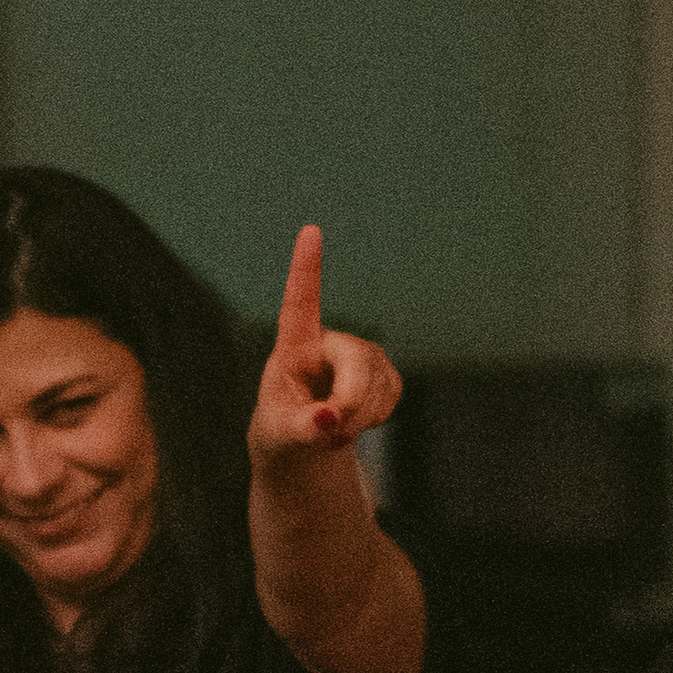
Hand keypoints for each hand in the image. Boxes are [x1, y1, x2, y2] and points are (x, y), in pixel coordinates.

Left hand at [247, 226, 401, 471]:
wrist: (304, 442)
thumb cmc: (281, 429)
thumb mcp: (281, 436)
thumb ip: (303, 429)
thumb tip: (331, 421)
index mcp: (292, 346)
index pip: (299, 302)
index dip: (306, 267)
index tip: (310, 230)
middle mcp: (328, 340)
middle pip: (357, 359)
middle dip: (352, 399)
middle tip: (334, 429)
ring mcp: (359, 354)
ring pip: (376, 381)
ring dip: (360, 417)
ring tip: (333, 427)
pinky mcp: (382, 372)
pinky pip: (391, 393)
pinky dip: (375, 417)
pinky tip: (356, 420)